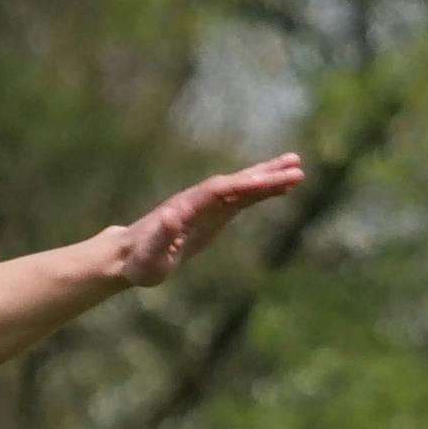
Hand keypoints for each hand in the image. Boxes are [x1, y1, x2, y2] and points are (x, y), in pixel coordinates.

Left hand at [101, 154, 308, 289]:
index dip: (244, 184)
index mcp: (187, 208)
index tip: (269, 180)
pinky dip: (262, 192)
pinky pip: (242, 199)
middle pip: (236, 182)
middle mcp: (199, 200)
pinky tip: (281, 187)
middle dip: (264, 175)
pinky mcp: (214, 214)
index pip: (220, 191)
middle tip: (296, 167)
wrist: (130, 256)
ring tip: (297, 167)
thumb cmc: (139, 262)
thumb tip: (171, 215)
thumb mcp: (149, 256)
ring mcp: (208, 205)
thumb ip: (159, 237)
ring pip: (242, 186)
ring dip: (268, 177)